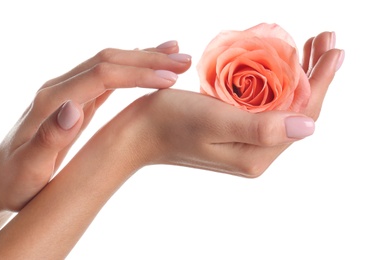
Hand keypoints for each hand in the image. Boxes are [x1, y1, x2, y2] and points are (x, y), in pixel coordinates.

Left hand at [0, 41, 191, 210]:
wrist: (0, 181)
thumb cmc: (16, 183)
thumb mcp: (29, 169)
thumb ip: (49, 139)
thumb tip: (73, 107)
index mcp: (51, 102)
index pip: (102, 75)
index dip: (137, 74)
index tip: (171, 79)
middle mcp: (59, 90)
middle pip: (108, 61)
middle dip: (148, 58)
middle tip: (185, 60)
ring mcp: (66, 93)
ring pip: (109, 64)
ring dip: (143, 58)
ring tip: (177, 55)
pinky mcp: (74, 101)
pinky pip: (107, 78)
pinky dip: (132, 69)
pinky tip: (150, 68)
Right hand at [101, 31, 342, 177]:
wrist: (135, 135)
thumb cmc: (167, 123)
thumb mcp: (214, 120)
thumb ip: (261, 127)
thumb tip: (308, 127)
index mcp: (255, 155)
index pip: (303, 115)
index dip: (321, 81)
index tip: (334, 48)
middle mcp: (255, 153)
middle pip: (298, 111)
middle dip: (314, 74)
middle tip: (325, 39)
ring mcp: (244, 145)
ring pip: (283, 108)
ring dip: (298, 76)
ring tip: (308, 47)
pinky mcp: (232, 135)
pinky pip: (265, 108)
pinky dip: (276, 84)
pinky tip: (278, 66)